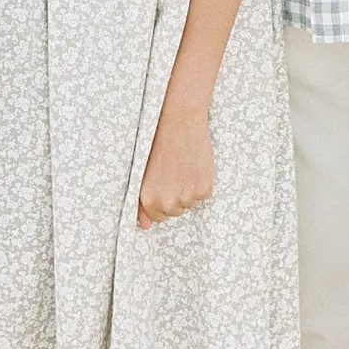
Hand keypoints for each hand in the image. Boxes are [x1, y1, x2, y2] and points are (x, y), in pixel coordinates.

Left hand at [138, 103, 213, 228]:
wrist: (179, 122)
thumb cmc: (159, 143)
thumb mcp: (145, 173)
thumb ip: (144, 202)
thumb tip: (145, 227)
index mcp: (149, 200)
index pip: (157, 217)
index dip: (162, 199)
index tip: (164, 183)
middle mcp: (167, 203)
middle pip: (175, 212)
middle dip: (176, 196)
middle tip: (174, 171)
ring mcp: (186, 198)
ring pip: (190, 204)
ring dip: (189, 190)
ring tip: (183, 165)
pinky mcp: (203, 190)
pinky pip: (204, 195)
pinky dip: (202, 183)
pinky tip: (195, 165)